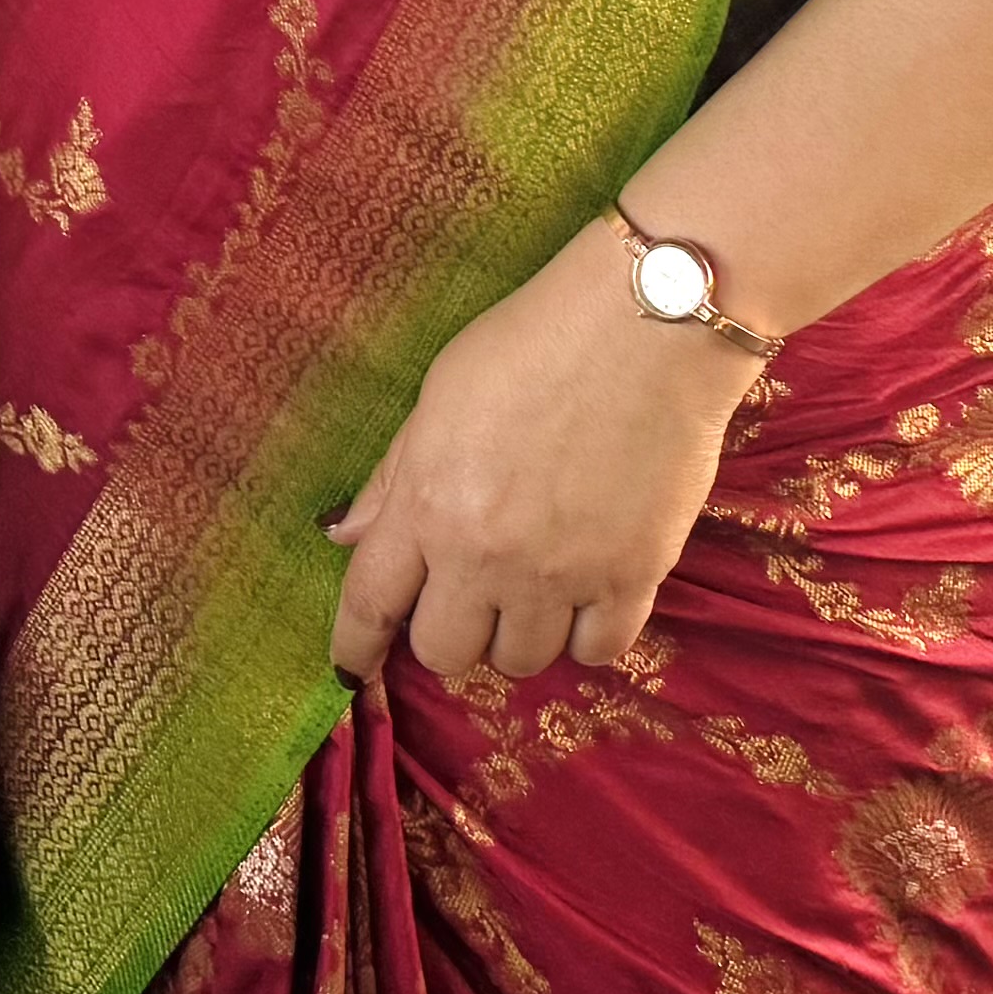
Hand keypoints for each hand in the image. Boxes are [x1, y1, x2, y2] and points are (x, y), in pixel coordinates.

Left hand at [323, 225, 762, 690]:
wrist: (646, 323)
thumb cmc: (533, 340)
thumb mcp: (439, 395)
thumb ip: (395, 475)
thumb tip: (346, 533)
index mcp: (427, 502)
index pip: (370, 603)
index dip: (355, 647)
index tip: (353, 670)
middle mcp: (486, 554)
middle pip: (445, 652)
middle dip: (447, 631)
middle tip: (468, 594)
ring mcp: (561, 573)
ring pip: (521, 660)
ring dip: (517, 633)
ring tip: (534, 586)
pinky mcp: (633, 577)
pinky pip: (598, 652)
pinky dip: (587, 635)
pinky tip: (587, 595)